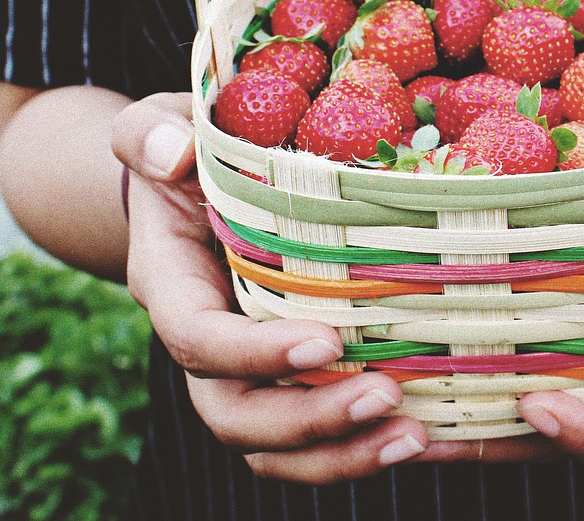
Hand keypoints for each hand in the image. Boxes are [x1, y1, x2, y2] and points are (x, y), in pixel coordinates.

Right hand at [112, 94, 431, 482]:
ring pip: (276, 447)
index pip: (197, 338)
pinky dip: (370, 446)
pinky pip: (319, 438)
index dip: (254, 353)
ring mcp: (247, 372)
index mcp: (173, 286)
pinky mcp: (291, 380)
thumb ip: (147, 134)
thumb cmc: (185, 151)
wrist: (193, 187)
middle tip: (386, 397)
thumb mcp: (160, 128)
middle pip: (237, 415)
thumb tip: (171, 151)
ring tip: (417, 435)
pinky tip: (436, 436)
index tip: (324, 342)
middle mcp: (205, 345)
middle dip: (309, 422)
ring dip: (345, 454)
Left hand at [416, 195, 583, 484]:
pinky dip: (467, 360)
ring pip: (521, 409)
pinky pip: (514, 356)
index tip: (541, 405)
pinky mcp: (567, 329)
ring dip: (459, 412)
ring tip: (388, 397)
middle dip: (491, 441)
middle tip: (422, 421)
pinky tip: (411, 342)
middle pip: (559, 443)